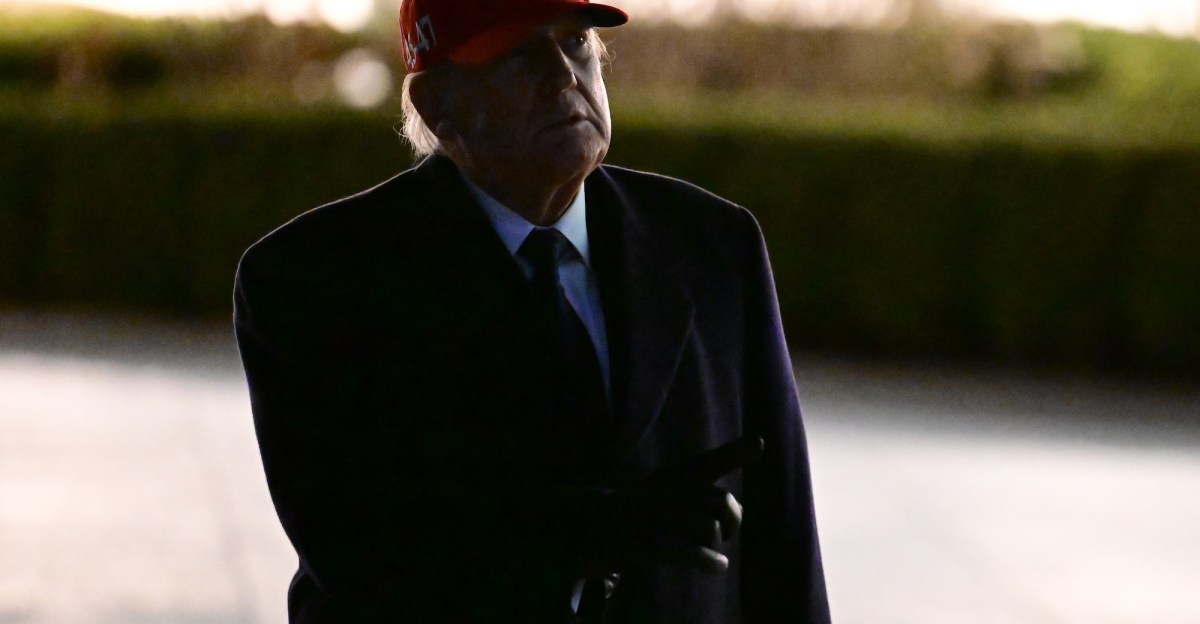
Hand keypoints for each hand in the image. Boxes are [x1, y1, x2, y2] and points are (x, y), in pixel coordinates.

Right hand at [587, 435, 763, 574]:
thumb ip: (716, 473)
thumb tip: (757, 445)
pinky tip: (718, 565)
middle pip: (722, 503)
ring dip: (711, 544)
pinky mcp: (651, 544)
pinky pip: (694, 552)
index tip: (758, 442)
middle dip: (731, 521)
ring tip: (695, 546)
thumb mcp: (678, 481)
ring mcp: (658, 515)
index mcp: (678, 473)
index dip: (735, 452)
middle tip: (720, 532)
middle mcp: (668, 488)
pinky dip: (710, 561)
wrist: (598, 526)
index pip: (710, 461)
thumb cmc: (647, 503)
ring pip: (710, 530)